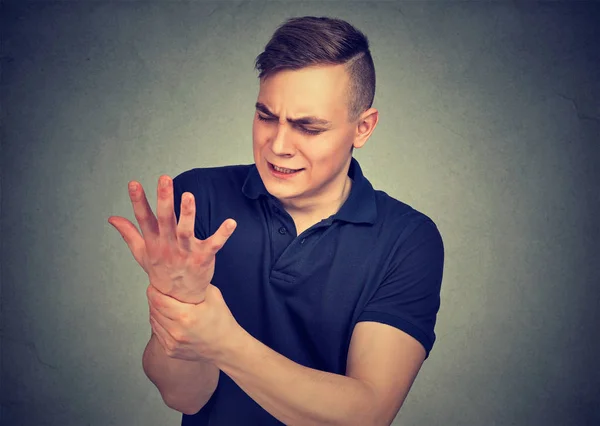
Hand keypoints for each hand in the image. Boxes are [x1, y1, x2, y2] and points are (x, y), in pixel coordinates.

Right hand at [108, 175, 236, 302]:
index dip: (138, 201)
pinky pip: (214, 244)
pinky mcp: (203, 257)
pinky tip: (231, 222)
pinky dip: (223, 234)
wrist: (179, 297)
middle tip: (164, 179)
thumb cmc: (162, 270)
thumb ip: (129, 233)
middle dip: (164, 199)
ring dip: (188, 214)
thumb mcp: (142, 253)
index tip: (134, 184)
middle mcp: (168, 245)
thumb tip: (112, 218)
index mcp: (154, 241)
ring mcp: (186, 251)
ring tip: (188, 196)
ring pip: (186, 231)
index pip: (144, 218)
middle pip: (165, 220)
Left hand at [146, 281, 240, 362]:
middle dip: (154, 298)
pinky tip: (167, 317)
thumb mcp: (214, 296)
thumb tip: (185, 274)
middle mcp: (176, 331)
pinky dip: (159, 323)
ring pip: (153, 321)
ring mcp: (172, 343)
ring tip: (164, 303)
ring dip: (156, 310)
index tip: (156, 284)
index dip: (154, 290)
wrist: (226, 348)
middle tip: (160, 291)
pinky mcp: (170, 350)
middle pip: (153, 309)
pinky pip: (157, 332)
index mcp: (186, 316)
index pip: (158, 300)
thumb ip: (198, 284)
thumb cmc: (222, 323)